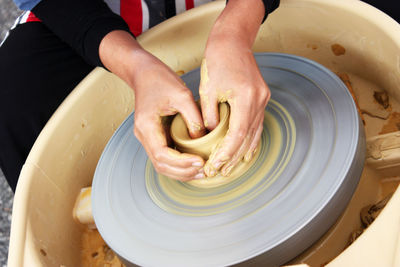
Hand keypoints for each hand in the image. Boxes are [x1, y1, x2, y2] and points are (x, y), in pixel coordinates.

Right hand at [99, 31, 205, 180]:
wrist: (144, 72)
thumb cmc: (160, 79)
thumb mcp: (182, 95)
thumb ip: (194, 119)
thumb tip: (203, 141)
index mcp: (146, 126)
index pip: (162, 155)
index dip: (182, 162)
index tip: (201, 161)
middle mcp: (143, 135)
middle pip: (161, 165)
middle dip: (183, 172)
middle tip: (205, 171)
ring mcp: (147, 137)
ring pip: (162, 164)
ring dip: (181, 171)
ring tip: (201, 171)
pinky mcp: (154, 136)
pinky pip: (165, 156)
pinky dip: (178, 164)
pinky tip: (193, 163)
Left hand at [200, 0, 269, 176]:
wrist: (233, 41)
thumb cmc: (217, 60)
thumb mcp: (207, 89)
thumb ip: (209, 115)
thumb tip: (210, 136)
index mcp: (246, 98)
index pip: (237, 134)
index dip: (226, 153)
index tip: (215, 165)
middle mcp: (259, 101)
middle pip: (248, 138)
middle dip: (233, 158)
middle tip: (220, 173)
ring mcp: (263, 100)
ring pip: (255, 133)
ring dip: (243, 152)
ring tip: (231, 169)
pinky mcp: (262, 98)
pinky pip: (257, 125)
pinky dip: (250, 140)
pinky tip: (245, 152)